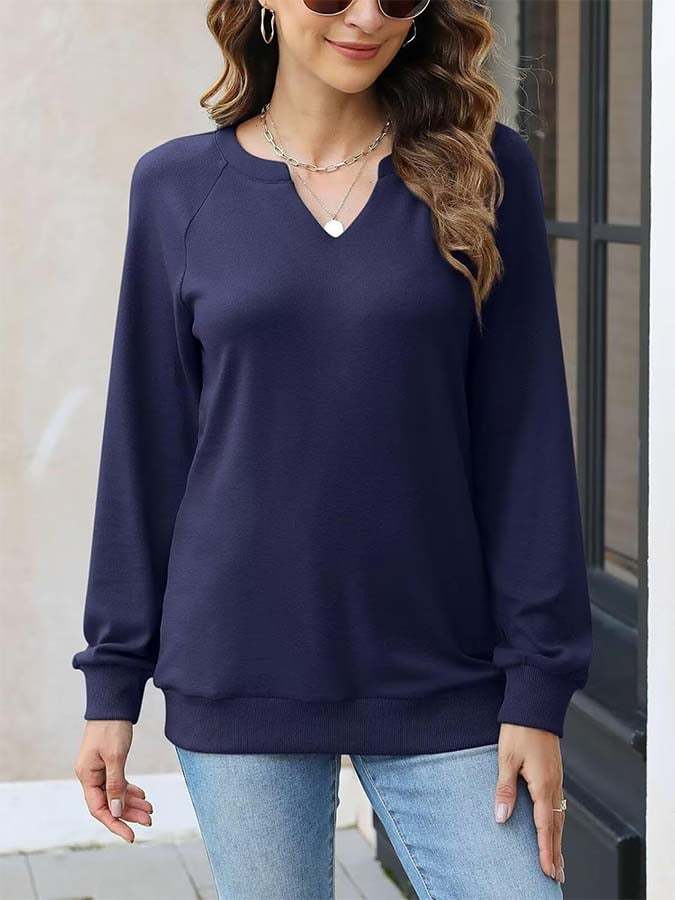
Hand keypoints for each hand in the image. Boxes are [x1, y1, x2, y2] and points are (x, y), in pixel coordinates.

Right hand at [74, 720, 152, 842]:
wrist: (113, 705)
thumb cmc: (111, 728)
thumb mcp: (115, 756)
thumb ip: (115, 784)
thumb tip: (115, 811)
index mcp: (86, 775)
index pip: (99, 808)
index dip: (114, 824)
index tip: (132, 836)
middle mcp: (90, 775)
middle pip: (109, 803)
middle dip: (128, 813)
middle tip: (150, 820)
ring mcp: (98, 769)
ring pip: (115, 794)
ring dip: (132, 803)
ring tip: (150, 810)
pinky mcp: (107, 763)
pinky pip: (118, 783)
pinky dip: (130, 790)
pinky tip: (143, 795)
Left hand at [493, 723, 564, 883]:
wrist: (535, 707)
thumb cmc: (520, 729)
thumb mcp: (506, 759)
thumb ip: (504, 790)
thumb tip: (502, 817)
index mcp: (543, 784)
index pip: (545, 825)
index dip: (545, 850)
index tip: (547, 870)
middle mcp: (554, 784)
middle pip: (557, 826)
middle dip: (556, 852)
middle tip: (556, 875)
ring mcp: (556, 779)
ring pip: (560, 817)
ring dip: (558, 840)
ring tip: (557, 860)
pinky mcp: (554, 773)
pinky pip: (559, 804)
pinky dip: (558, 823)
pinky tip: (554, 827)